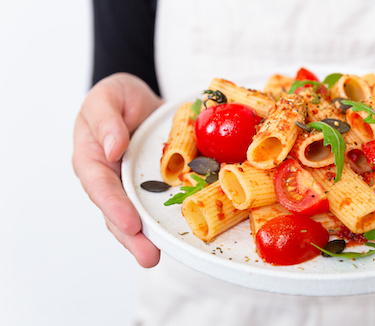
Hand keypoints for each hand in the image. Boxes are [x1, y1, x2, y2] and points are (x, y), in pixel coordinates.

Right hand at [72, 73, 163, 267]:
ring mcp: (134, 187)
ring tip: (159, 257)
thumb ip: (105, 118)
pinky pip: (163, 207)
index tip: (130, 224)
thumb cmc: (119, 98)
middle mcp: (112, 179)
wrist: (143, 100)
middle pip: (118, 213)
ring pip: (138, 217)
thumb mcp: (108, 95)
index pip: (100, 186)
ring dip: (149, 239)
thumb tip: (112, 148)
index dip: (114, 206)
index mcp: (93, 158)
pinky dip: (171, 222)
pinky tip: (186, 236)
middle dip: (132, 237)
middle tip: (149, 257)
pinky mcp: (157, 189)